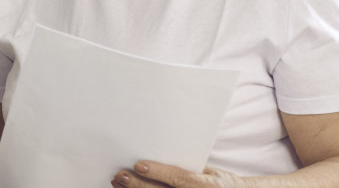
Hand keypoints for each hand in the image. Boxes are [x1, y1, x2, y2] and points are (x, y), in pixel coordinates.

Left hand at [115, 161, 244, 187]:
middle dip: (138, 185)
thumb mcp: (209, 172)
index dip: (158, 173)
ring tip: (118, 183)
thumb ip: (186, 168)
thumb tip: (156, 155)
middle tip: (120, 175)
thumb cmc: (220, 181)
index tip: (138, 165)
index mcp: (208, 186)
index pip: (179, 179)